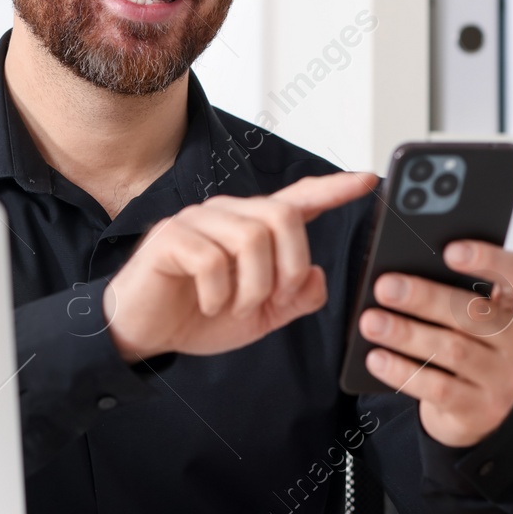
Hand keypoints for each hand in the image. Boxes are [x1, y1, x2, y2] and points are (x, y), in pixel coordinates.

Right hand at [105, 171, 377, 359]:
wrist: (144, 334)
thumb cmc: (198, 315)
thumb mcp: (259, 315)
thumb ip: (294, 298)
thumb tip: (318, 275)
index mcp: (252, 227)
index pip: (299, 200)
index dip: (334, 189)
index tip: (368, 180)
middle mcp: (228, 213)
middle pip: (282, 218)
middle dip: (289, 267)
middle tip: (272, 300)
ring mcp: (198, 221)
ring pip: (252, 239)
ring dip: (252, 287)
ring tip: (233, 306)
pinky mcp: (171, 237)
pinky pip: (213, 259)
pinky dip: (219, 294)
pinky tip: (206, 304)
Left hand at [358, 241, 512, 447]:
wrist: (478, 411)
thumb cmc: (467, 344)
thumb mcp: (470, 317)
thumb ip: (451, 292)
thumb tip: (402, 274)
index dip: (489, 259)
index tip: (449, 250)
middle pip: (474, 314)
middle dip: (425, 298)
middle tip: (385, 286)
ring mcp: (503, 379)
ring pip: (453, 351)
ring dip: (407, 334)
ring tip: (370, 321)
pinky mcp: (480, 410)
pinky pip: (438, 389)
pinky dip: (403, 372)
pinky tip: (376, 358)